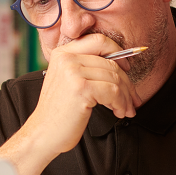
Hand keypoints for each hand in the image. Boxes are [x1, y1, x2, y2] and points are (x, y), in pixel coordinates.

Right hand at [0, 33, 141, 174]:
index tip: (126, 69)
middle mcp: (67, 58)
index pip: (99, 40)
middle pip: (111, 63)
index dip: (118, 52)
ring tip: (124, 109)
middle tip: (132, 99)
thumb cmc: (59, 112)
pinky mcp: (81, 88)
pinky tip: (118, 112)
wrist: (43, 133)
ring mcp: (73, 72)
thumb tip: (122, 65)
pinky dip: (121, 103)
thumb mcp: (69, 81)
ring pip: (115, 78)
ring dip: (125, 97)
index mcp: (63, 53)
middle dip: (127, 83)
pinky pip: (113, 91)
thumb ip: (87, 68)